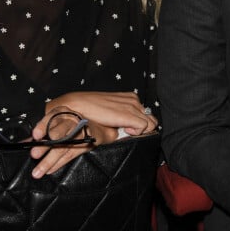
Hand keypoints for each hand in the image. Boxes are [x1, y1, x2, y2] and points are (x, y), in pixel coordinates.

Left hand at [29, 107, 117, 177]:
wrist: (97, 128)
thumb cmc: (72, 125)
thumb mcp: (58, 123)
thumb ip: (41, 132)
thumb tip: (23, 142)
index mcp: (62, 112)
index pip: (51, 117)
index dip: (42, 126)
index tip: (35, 136)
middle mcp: (71, 120)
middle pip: (58, 132)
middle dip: (46, 145)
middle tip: (34, 154)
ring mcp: (79, 132)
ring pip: (63, 147)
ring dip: (49, 160)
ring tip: (38, 171)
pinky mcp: (85, 143)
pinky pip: (70, 155)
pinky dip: (58, 163)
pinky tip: (49, 170)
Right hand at [34, 91, 158, 136]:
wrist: (78, 105)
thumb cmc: (91, 110)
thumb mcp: (110, 111)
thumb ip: (122, 116)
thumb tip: (129, 128)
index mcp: (130, 97)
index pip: (146, 114)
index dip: (139, 124)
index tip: (127, 128)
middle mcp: (134, 100)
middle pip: (151, 119)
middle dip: (143, 128)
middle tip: (127, 131)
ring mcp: (132, 106)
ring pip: (150, 124)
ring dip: (139, 130)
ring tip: (123, 129)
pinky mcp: (129, 114)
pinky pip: (144, 127)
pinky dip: (136, 132)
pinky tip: (123, 130)